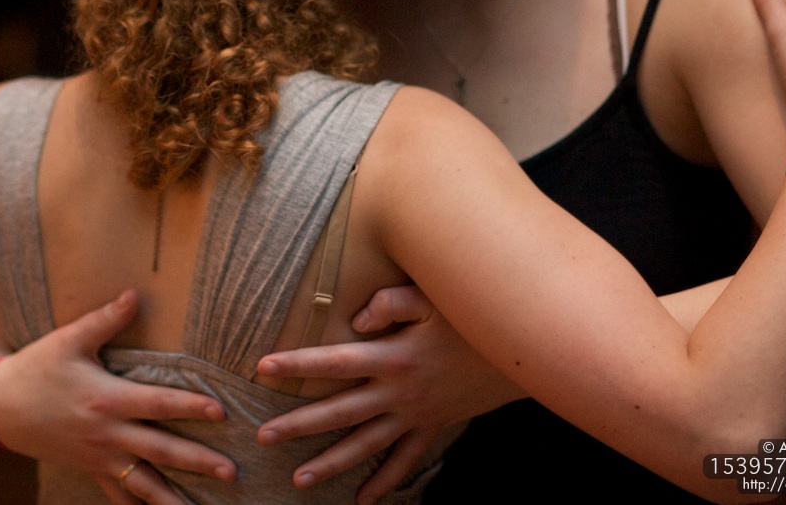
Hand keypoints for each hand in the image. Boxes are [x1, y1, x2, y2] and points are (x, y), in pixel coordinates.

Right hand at [0, 290, 235, 504]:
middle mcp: (107, 433)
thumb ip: (105, 319)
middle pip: (161, 449)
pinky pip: (120, 495)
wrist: (0, 405)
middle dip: (198, 462)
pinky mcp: (91, 468)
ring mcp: (99, 456)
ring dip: (175, 497)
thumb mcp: (69, 339)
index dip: (191, 406)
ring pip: (144, 483)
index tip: (222, 411)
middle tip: (231, 472)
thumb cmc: (38, 366)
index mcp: (107, 398)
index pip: (158, 403)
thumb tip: (134, 294)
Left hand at [254, 286, 522, 503]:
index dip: (299, 363)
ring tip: (297, 479)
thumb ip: (390, 302)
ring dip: (331, 463)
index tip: (263, 366)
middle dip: (299, 425)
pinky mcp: (433, 426)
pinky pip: (405, 459)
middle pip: (340, 411)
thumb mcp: (434, 300)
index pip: (335, 361)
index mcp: (394, 357)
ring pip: (366, 445)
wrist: (523, 355)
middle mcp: (399, 392)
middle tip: (263, 436)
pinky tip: (362, 499)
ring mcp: (416, 414)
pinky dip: (385, 481)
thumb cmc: (472, 320)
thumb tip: (355, 317)